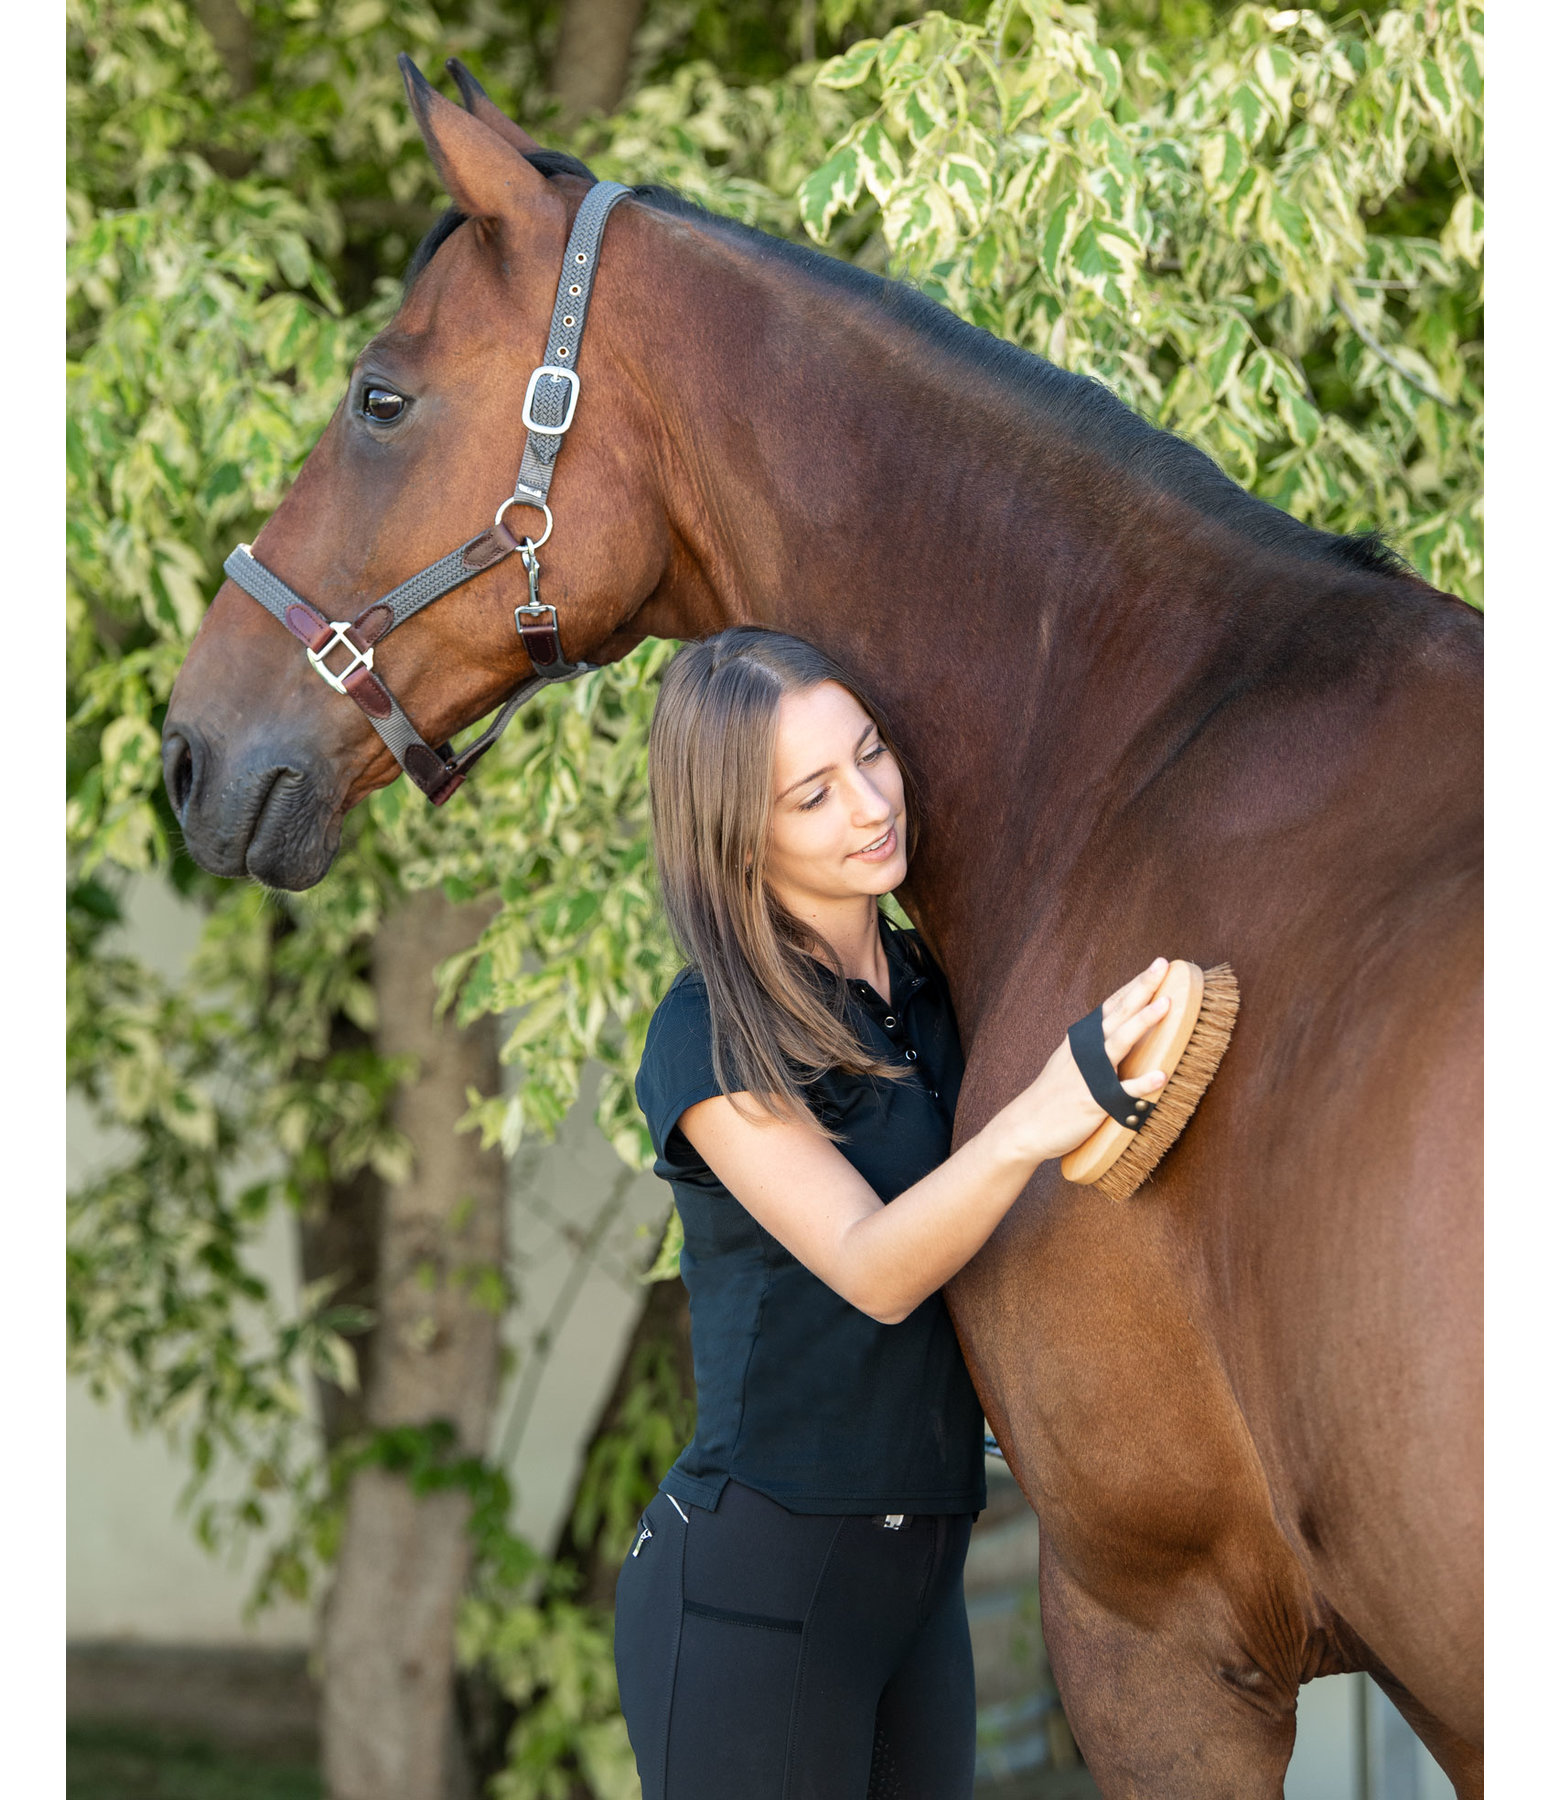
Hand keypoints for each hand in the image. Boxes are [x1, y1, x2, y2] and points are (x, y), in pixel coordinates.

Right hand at [1010, 958, 1172, 1162]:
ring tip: (1165, 1005)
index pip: (1112, 1005)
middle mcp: (1086, 1051)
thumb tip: (1116, 1031)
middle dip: (1141, 988)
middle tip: (1162, 965)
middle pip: (1118, 1014)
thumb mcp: (1069, 1060)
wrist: (1025, 1126)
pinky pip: (1122, 1092)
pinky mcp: (1094, 1102)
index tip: (1156, 965)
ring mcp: (1090, 1075)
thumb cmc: (1052, 1094)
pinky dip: (1141, 1084)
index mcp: (1082, 1040)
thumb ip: (1092, 1045)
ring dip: (1143, 1022)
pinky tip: (1161, 1076)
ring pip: (1119, 1042)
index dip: (1134, 985)